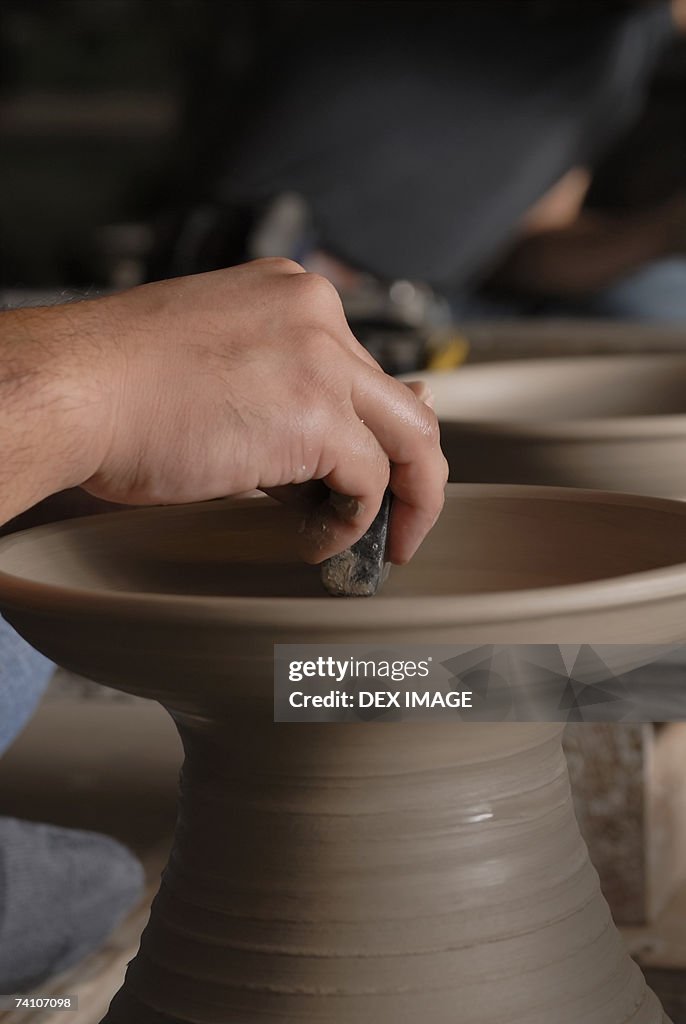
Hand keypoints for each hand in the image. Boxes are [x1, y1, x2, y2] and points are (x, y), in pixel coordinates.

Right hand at [79, 259, 446, 563]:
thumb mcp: (222, 367)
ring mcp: (323, 361)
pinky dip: (353, 522)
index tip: (368, 476)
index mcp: (294, 295)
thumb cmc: (118, 386)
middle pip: (403, 405)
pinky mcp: (317, 416)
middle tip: (401, 524)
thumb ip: (289, 394)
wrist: (73, 390)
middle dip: (414, 475)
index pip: (364, 371)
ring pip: (411, 441)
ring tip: (368, 544)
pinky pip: (369, 483)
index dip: (374, 435)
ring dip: (402, 504)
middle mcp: (320, 315)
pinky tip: (318, 542)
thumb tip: (347, 446)